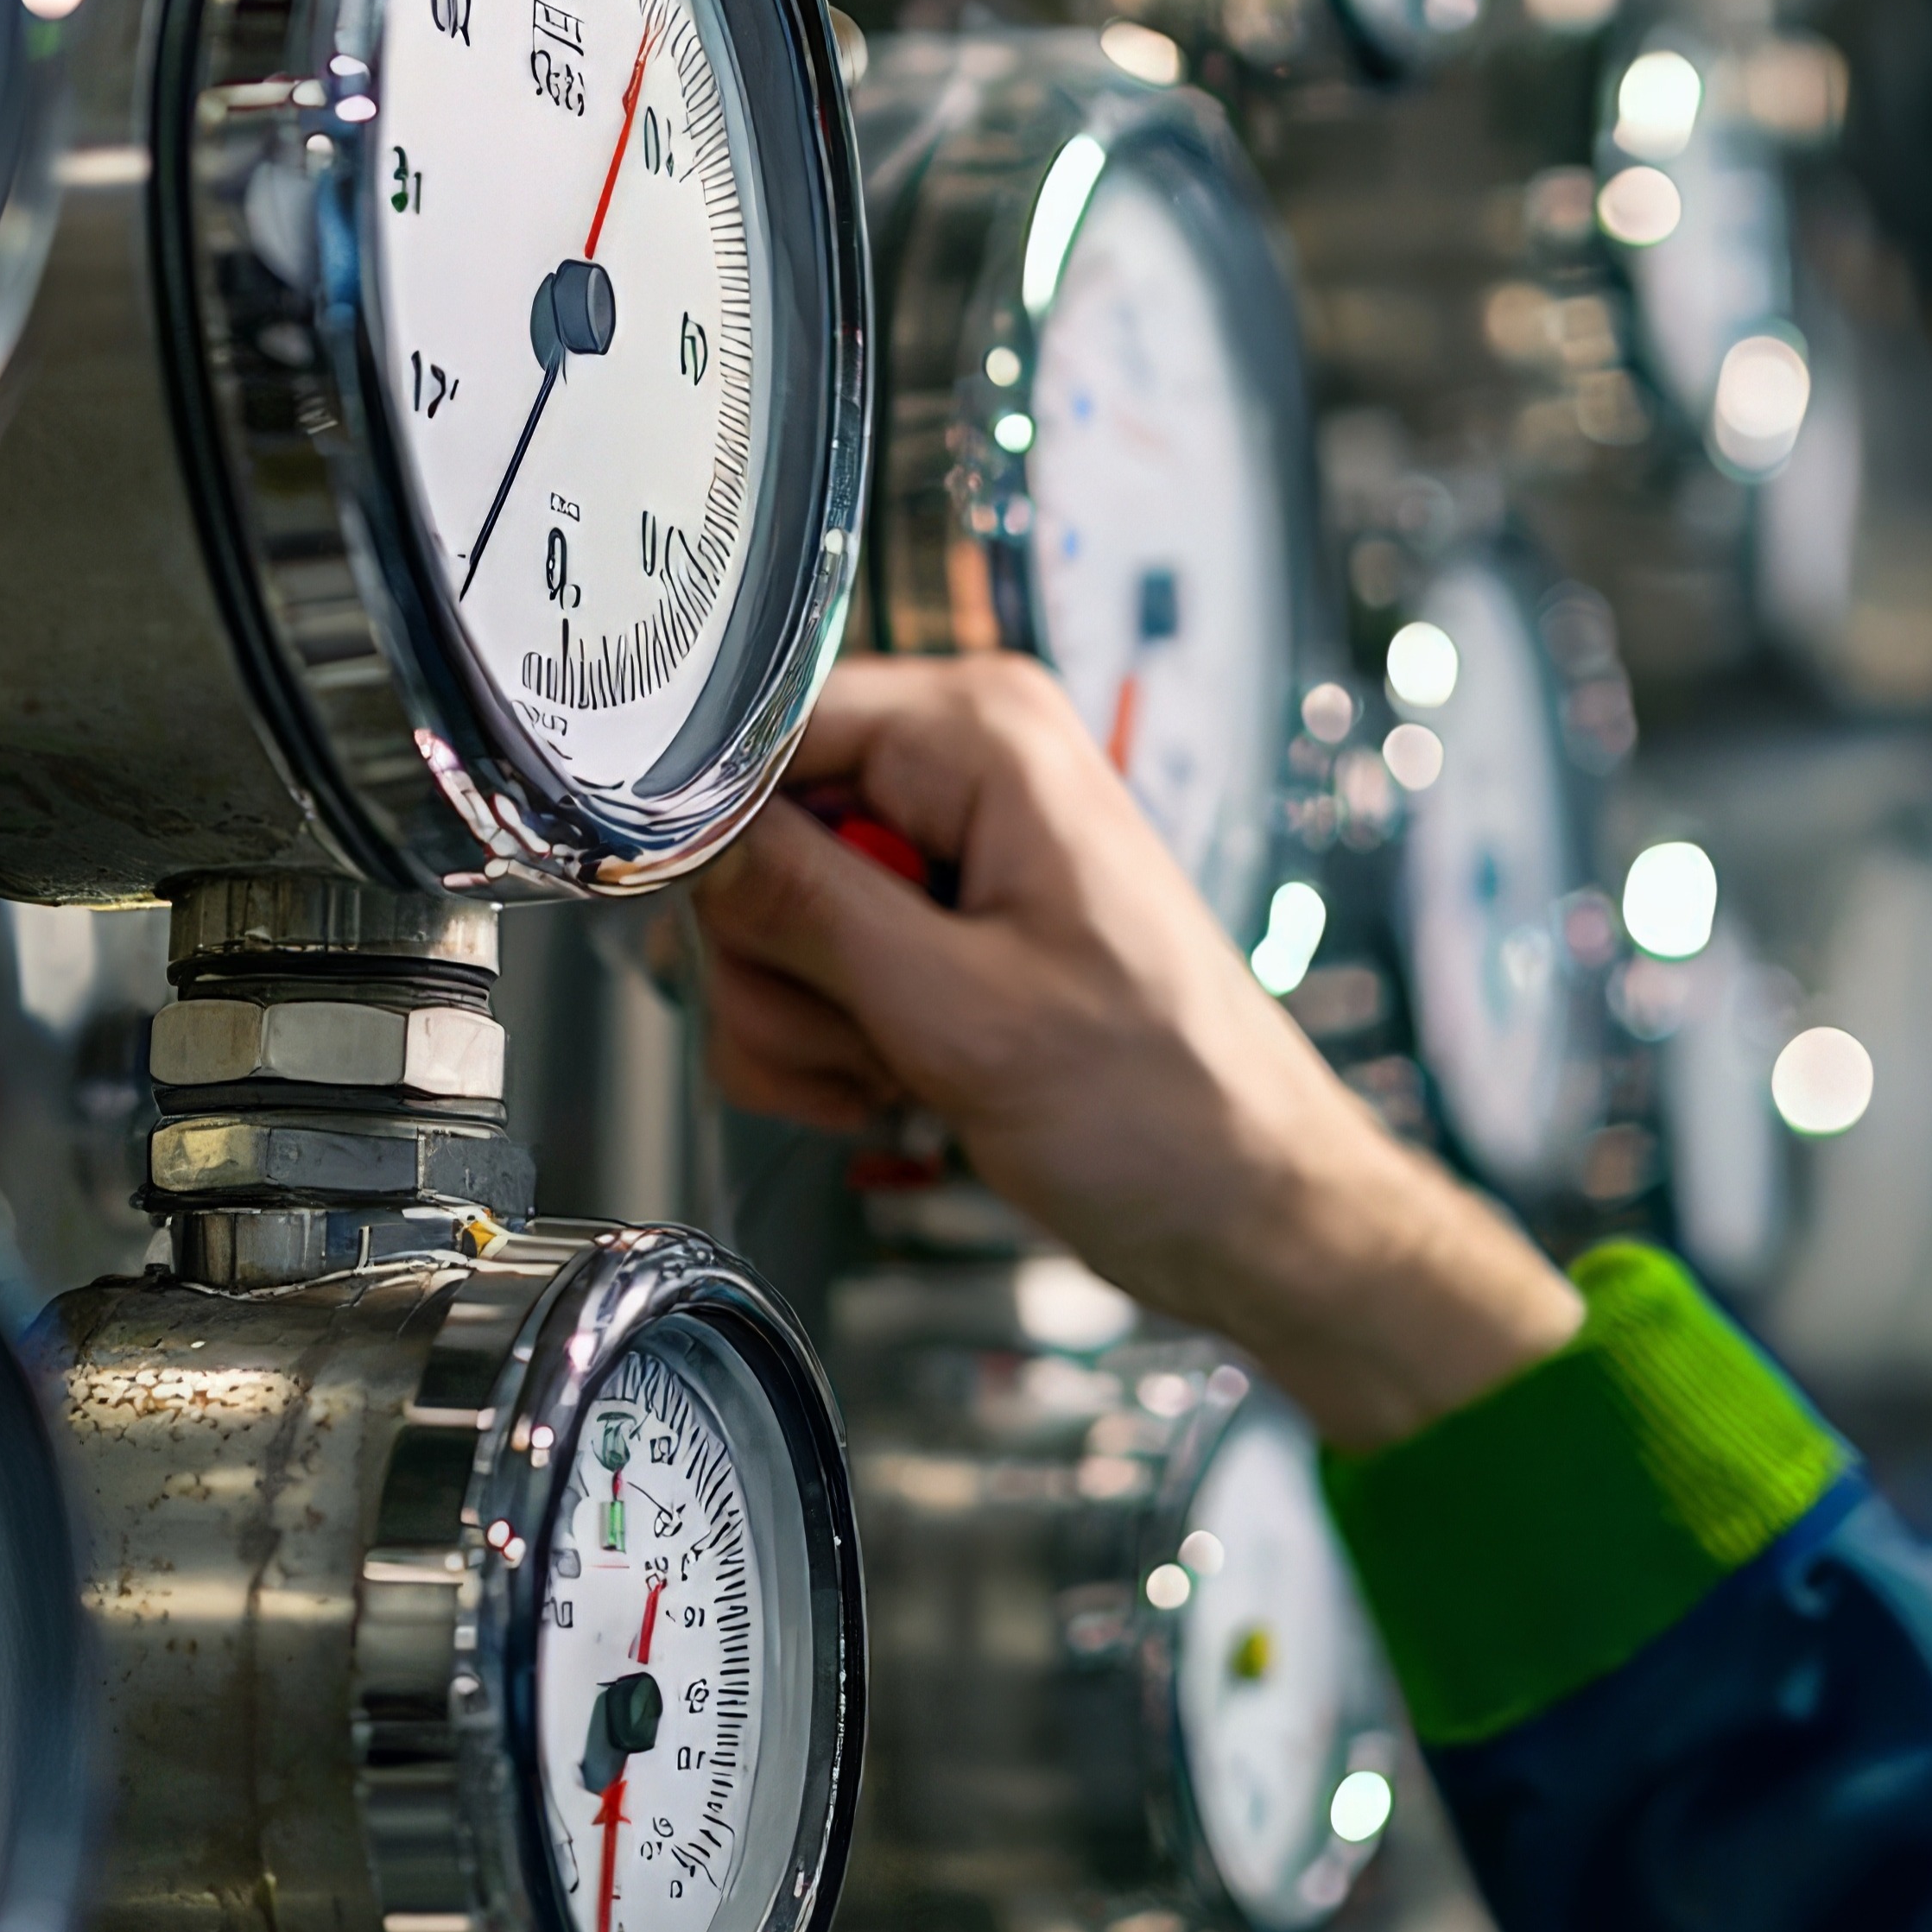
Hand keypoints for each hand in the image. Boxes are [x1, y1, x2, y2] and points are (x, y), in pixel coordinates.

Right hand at [689, 655, 1581, 1448]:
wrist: (1245, 1205)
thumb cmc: (1166, 1106)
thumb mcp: (962, 1009)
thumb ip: (807, 909)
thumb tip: (686, 840)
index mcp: (984, 735)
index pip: (763, 725)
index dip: (720, 837)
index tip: (736, 933)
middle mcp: (962, 772)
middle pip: (750, 834)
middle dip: (781, 964)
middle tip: (869, 1029)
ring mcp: (945, 857)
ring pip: (764, 921)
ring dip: (806, 1024)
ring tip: (908, 1066)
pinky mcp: (930, 935)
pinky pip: (807, 974)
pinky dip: (831, 1050)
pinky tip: (903, 1084)